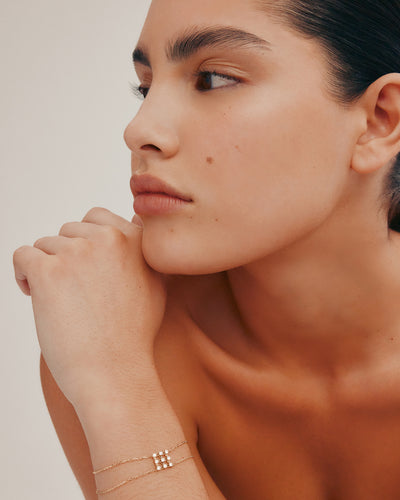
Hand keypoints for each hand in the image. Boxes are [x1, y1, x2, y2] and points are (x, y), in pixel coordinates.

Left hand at [13, 208, 166, 408]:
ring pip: (45, 245)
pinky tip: (34, 293)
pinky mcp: (48, 272)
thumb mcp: (155, 284)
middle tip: (72, 288)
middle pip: (68, 231)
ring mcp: (77, 253)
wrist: (115, 372)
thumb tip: (132, 226)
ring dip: (47, 268)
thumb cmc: (133, 335)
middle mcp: (108, 238)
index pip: (96, 217)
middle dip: (66, 256)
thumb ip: (142, 253)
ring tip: (58, 300)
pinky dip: (23, 274)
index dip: (85, 242)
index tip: (84, 266)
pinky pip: (22, 256)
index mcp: (134, 238)